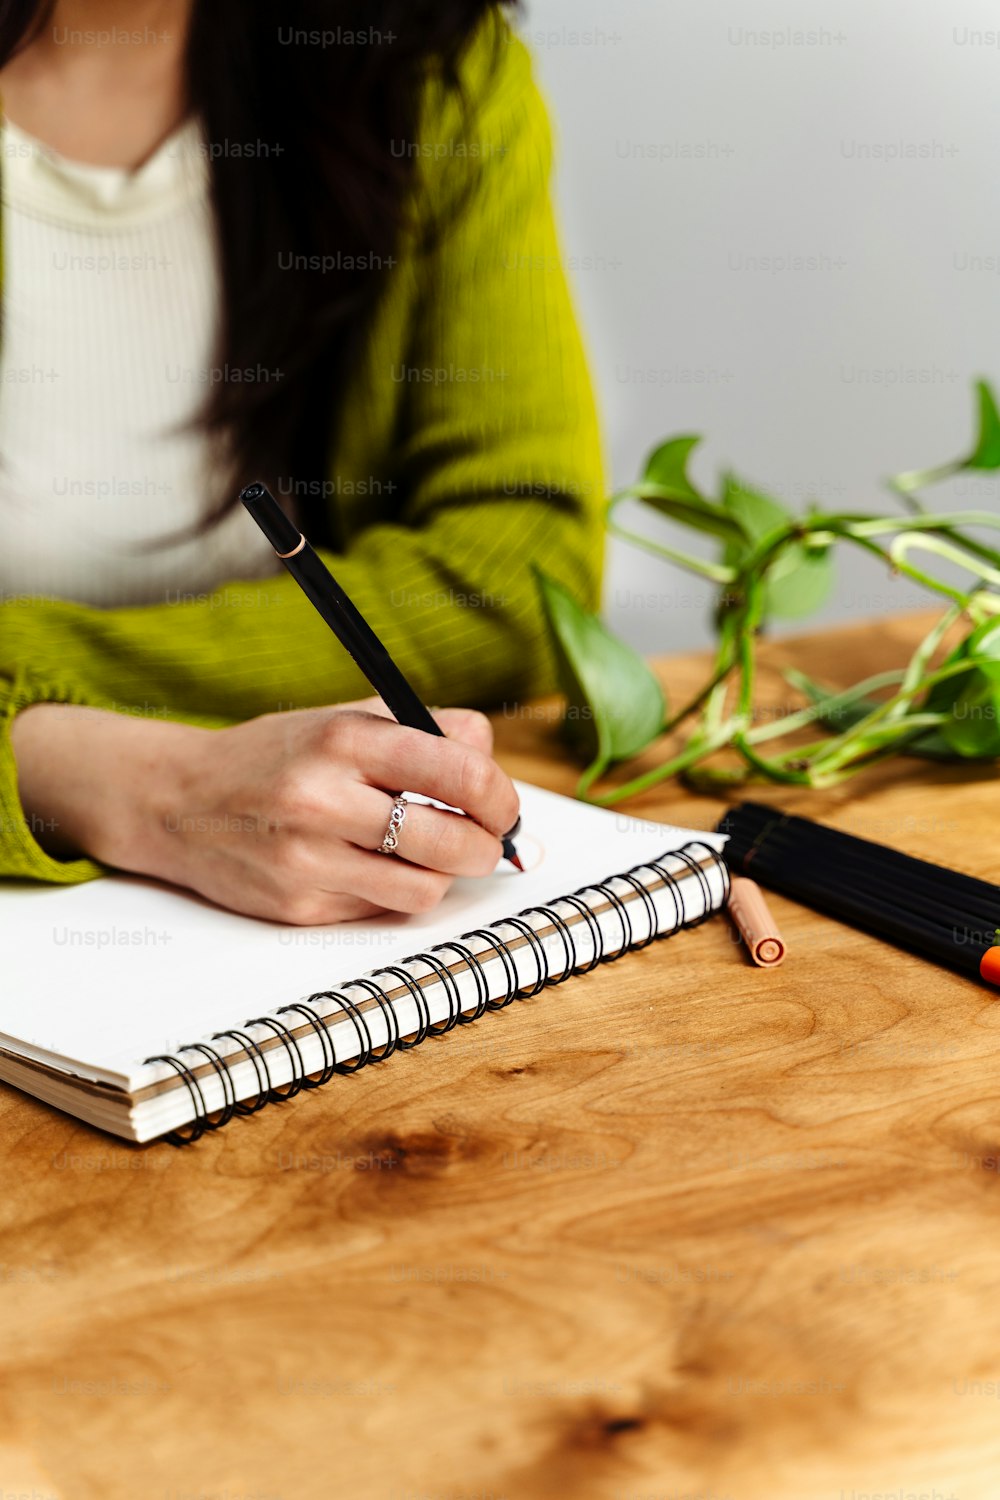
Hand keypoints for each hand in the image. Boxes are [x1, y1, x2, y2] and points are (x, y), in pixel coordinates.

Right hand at [10, 699, 519, 923]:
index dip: (501, 797)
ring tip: (427, 854)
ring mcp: (309, 860)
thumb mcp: (344, 720)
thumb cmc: (276, 757)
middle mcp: (323, 800)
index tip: (503, 807)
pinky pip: (382, 910)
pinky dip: (395, 892)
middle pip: (453, 842)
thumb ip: (425, 732)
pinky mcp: (299, 907)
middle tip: (483, 839)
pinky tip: (374, 867)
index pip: (460, 774)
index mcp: (344, 740)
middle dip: (486, 846)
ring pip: (425, 889)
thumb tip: (493, 764)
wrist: (178, 802)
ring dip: (443, 875)